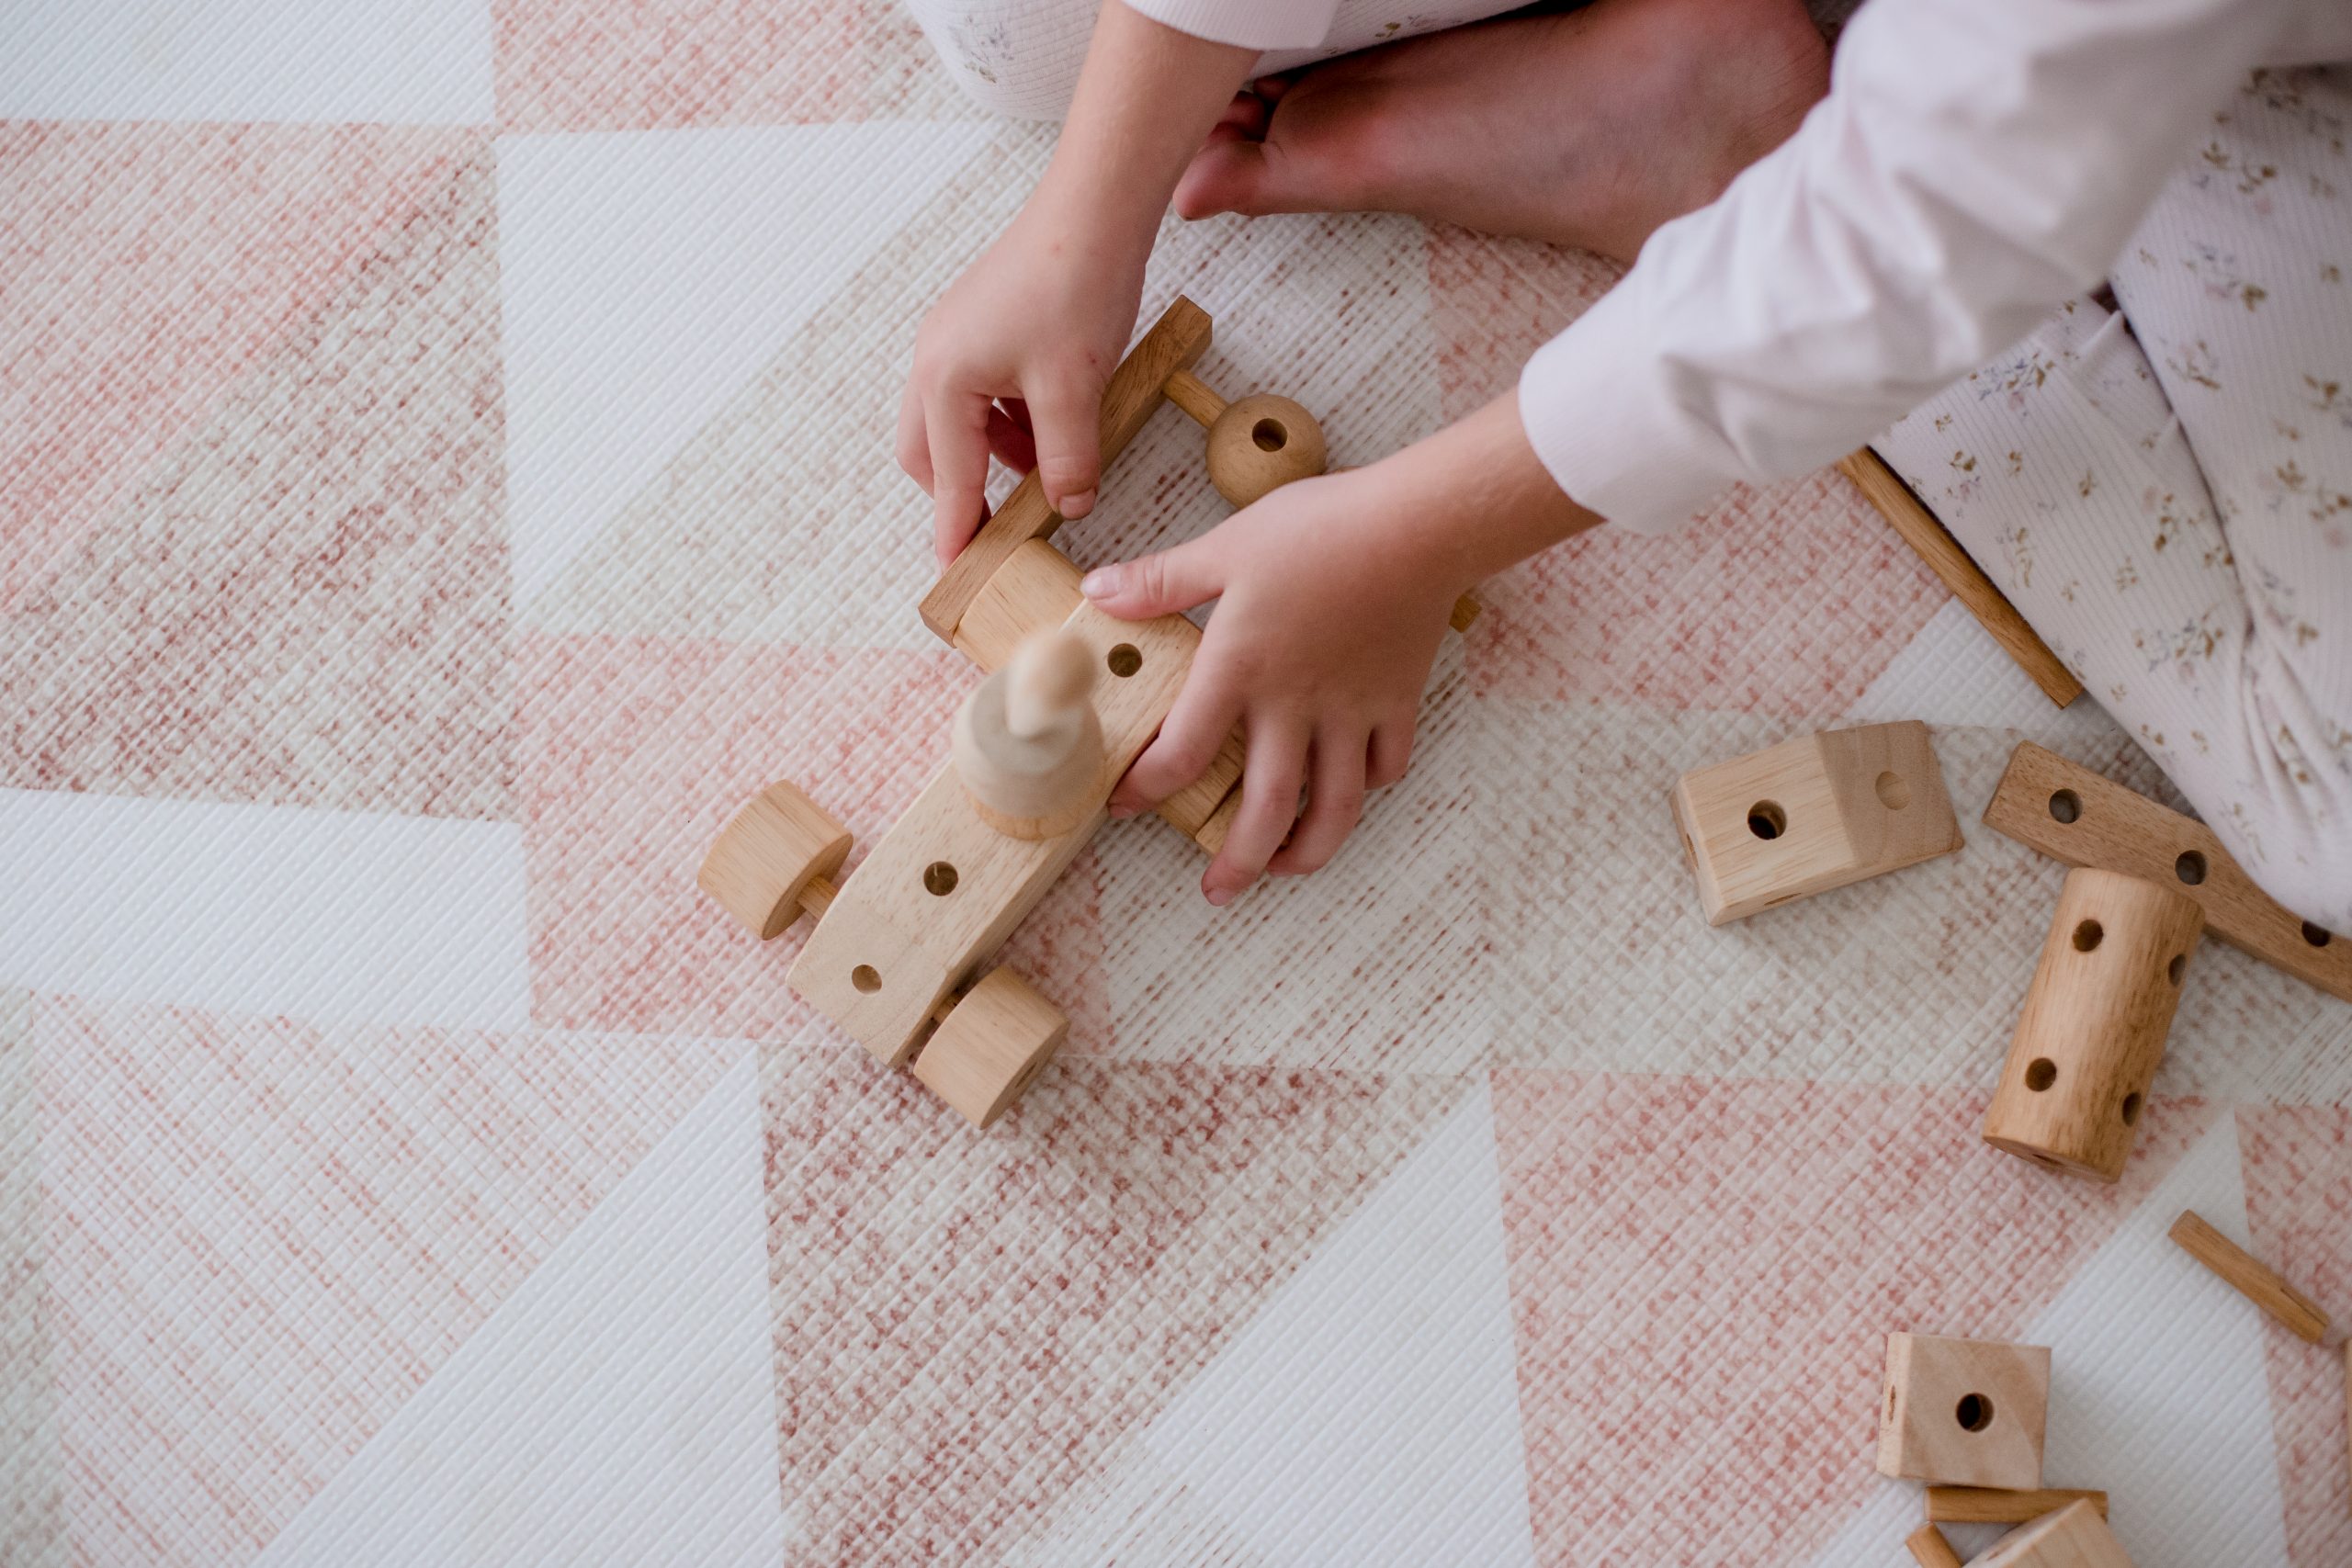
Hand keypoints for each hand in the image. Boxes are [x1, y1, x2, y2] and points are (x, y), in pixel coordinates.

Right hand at [897, 190, 1145, 565]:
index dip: (957, 531)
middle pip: (930, 454)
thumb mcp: (1076, 391)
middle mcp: (934, 359)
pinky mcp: (980, 325)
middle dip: (962, 494)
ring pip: (958, 424)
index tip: (956, 574)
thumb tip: (1070, 506)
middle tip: (1000, 531)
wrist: (1093, 211)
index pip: (948, 479)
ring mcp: (954, 338)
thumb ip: (1068, 461)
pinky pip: (980, 394)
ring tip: (1045, 473)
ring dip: (993, 458)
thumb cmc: (1075, 288)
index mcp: (944, 380)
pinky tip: (1050, 427)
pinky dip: (1007, 424)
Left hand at [1081, 468, 1467, 902]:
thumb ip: (1160, 580)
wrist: (1419, 524)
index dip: (1147, 788)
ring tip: (1285, 869)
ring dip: (1308, 850)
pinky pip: (1385, 764)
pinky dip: (1367, 787)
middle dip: (1239, 860)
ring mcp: (1352, 710)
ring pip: (1335, 806)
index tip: (1125, 804)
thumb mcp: (1226, 546)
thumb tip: (1095, 590)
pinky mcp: (1398, 702)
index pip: (1182, 751)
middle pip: (1268, 807)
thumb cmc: (1319, 529)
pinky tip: (1350, 791)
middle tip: (1218, 890)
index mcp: (1241, 670)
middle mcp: (1295, 706)